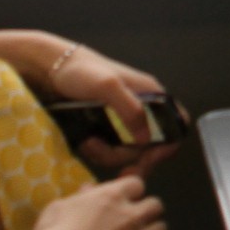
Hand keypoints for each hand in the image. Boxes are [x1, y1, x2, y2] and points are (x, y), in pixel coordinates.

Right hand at [29, 176, 166, 229]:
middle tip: (136, 221)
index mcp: (113, 196)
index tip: (124, 200)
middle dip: (148, 211)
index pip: (136, 184)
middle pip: (155, 205)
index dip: (131, 192)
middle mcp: (131, 215)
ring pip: (161, 229)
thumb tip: (88, 188)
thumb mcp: (60, 207)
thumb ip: (78, 198)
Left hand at [33, 38, 184, 180]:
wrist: (52, 70)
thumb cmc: (82, 72)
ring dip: (110, 155)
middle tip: (109, 159)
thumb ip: (130, 110)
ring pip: (129, 151)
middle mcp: (143, 108)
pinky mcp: (108, 129)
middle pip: (151, 146)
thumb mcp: (107, 87)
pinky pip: (112, 150)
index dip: (169, 145)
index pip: (177, 124)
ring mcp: (125, 120)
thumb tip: (147, 139)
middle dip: (130, 157)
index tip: (148, 158)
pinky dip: (100, 153)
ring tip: (90, 144)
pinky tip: (86, 143)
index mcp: (151, 95)